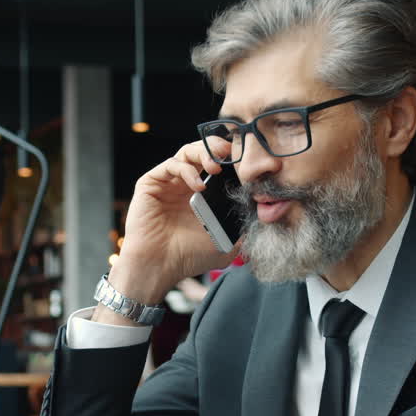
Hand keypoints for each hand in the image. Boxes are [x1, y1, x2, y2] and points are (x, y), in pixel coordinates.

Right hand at [106, 140, 241, 308]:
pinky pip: (171, 165)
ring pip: (187, 153)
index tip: (246, 161)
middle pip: (203, 153)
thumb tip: (263, 213)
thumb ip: (243, 227)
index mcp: (202, 195)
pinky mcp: (151, 183)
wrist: (160, 267)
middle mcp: (184, 185)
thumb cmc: (188, 257)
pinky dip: (187, 170)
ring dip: (204, 154)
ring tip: (216, 166)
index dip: (231, 159)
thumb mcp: (226, 243)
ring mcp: (167, 183)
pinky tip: (198, 186)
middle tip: (231, 153)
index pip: (218, 166)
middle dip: (218, 149)